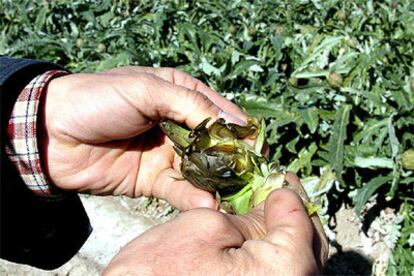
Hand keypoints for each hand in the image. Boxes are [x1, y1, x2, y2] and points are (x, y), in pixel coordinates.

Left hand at [41, 67, 245, 209]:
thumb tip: (231, 125)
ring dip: (218, 182)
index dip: (240, 129)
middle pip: (216, 144)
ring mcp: (167, 153)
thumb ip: (190, 105)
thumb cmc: (99, 99)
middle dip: (234, 160)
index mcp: (180, 95)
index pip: (220, 112)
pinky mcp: (153, 179)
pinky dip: (194, 197)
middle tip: (251, 176)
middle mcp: (178, 124)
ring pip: (202, 169)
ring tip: (234, 194)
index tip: (259, 147)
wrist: (54, 133)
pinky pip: (180, 189)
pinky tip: (207, 203)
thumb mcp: (147, 90)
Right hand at [103, 174, 328, 274]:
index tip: (276, 177)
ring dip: (285, 232)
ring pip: (297, 261)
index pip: (301, 219)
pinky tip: (257, 237)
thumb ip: (252, 214)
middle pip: (308, 243)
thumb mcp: (208, 226)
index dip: (287, 192)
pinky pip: (278, 273)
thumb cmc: (163, 270)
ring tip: (265, 210)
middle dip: (293, 213)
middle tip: (275, 191)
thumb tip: (276, 204)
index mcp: (286, 270)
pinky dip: (273, 252)